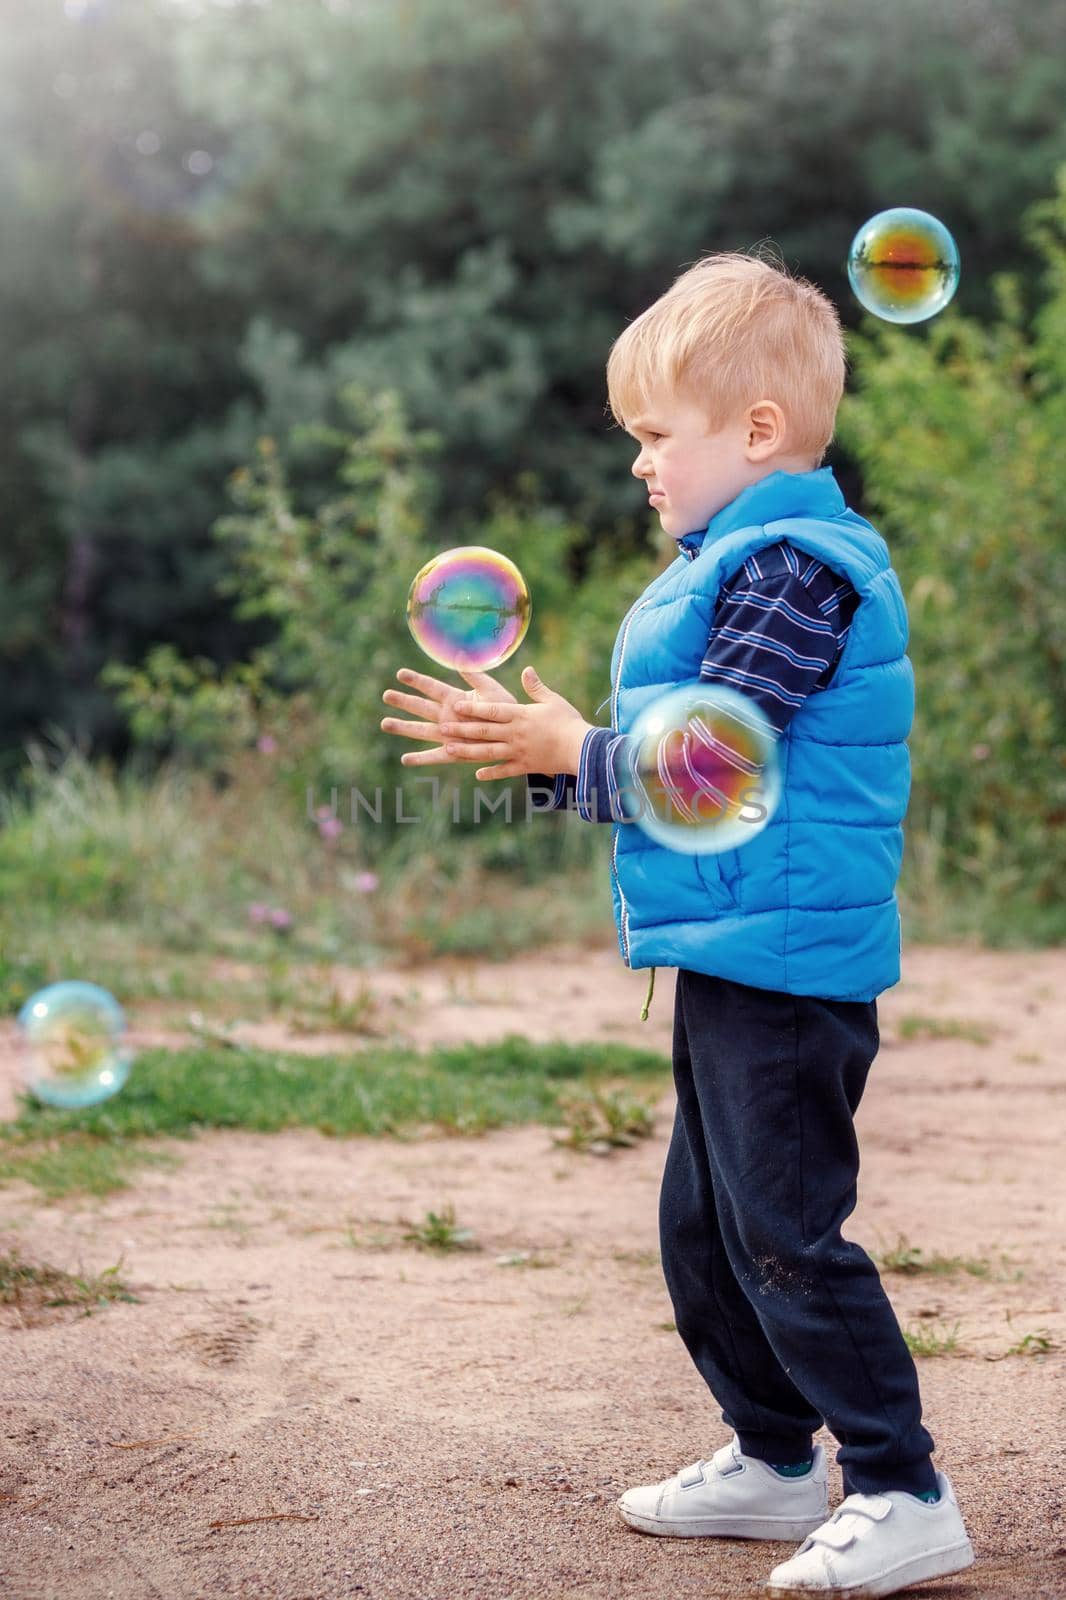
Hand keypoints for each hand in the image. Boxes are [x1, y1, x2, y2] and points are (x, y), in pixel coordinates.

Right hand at [381, 666, 517, 769]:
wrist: (515, 734)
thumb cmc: (504, 710)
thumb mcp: (490, 690)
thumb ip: (475, 675)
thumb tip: (461, 654)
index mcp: (455, 699)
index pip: (432, 688)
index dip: (417, 681)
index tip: (400, 673)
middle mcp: (447, 716)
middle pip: (421, 707)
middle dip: (403, 701)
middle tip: (386, 695)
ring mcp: (448, 735)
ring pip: (421, 730)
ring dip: (403, 727)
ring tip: (385, 723)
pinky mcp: (454, 752)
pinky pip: (435, 756)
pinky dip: (421, 759)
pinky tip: (405, 759)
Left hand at [433, 664, 593, 780]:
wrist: (582, 748)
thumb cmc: (569, 721)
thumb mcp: (552, 700)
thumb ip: (536, 687)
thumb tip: (526, 670)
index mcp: (520, 715)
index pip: (491, 711)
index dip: (472, 708)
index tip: (455, 705)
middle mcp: (515, 733)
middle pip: (483, 731)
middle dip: (461, 729)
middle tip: (441, 727)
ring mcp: (519, 751)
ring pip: (488, 752)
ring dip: (467, 751)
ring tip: (449, 749)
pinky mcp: (526, 766)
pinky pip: (505, 770)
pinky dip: (491, 773)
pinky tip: (477, 774)